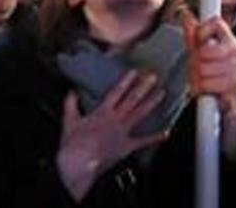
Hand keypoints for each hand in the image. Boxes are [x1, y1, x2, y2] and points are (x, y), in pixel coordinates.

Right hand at [56, 72, 168, 200]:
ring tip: (161, 94)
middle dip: (143, 87)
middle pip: (132, 100)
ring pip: (140, 115)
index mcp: (102, 113)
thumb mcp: (69, 121)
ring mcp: (123, 133)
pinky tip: (166, 133)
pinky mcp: (126, 147)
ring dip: (151, 104)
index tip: (134, 71)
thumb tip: (71, 92)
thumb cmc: (73, 145)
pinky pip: (143, 142)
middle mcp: (116, 120)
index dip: (126, 81)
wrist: (79, 164)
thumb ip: (70, 104)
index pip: (116, 92)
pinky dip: (155, 138)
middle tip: (153, 77)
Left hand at [183, 15, 235, 154]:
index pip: (216, 22)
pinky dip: (203, 89)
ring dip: (197, 78)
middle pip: (205, 50)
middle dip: (195, 62)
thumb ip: (192, 33)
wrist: (220, 101)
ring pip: (205, 68)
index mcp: (230, 41)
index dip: (201, 31)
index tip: (198, 42)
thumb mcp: (198, 51)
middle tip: (196, 69)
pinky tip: (206, 89)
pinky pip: (210, 84)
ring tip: (200, 80)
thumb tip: (186, 14)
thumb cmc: (210, 73)